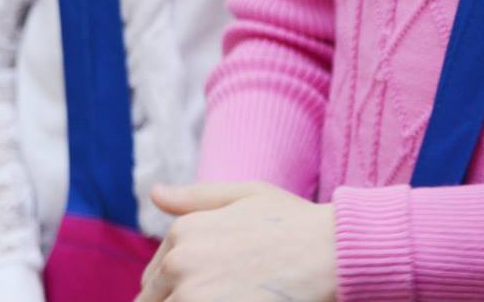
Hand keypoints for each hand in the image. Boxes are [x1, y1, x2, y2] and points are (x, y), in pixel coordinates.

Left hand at [137, 183, 335, 301]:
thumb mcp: (245, 195)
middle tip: (224, 292)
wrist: (331, 252)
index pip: (153, 278)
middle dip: (180, 299)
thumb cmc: (294, 223)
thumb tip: (154, 193)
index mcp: (183, 232)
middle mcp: (179, 264)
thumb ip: (195, 198)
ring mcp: (192, 297)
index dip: (176, 287)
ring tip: (230, 297)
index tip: (210, 286)